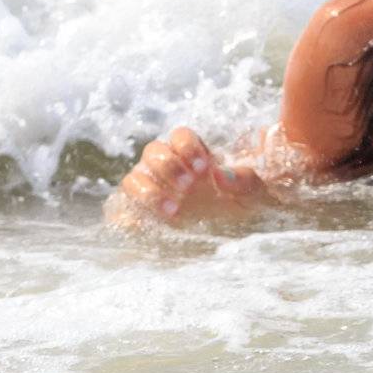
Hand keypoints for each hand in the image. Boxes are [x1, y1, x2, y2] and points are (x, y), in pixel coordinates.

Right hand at [107, 126, 266, 226]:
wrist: (225, 237)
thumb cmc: (240, 206)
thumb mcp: (253, 193)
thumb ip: (244, 180)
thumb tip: (221, 173)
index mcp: (193, 154)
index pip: (180, 136)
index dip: (188, 147)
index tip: (204, 168)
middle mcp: (167, 167)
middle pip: (153, 151)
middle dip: (168, 167)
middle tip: (188, 187)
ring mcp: (150, 190)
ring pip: (133, 178)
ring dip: (149, 192)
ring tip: (174, 211)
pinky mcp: (137, 215)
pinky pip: (119, 210)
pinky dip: (125, 216)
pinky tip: (144, 226)